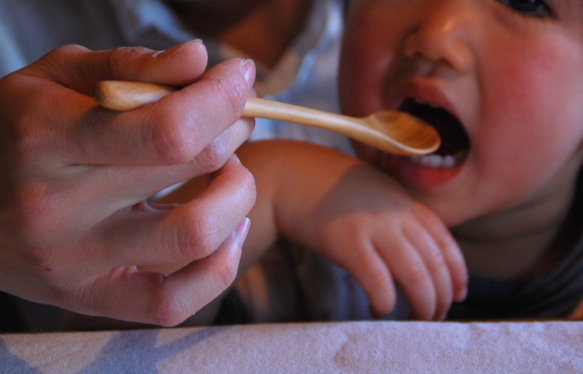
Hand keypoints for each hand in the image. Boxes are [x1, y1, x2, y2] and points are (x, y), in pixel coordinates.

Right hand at [0, 41, 256, 325]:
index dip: (221, 99)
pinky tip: (230, 233)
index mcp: (45, 137)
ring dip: (236, 195)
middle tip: (231, 119)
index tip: (239, 77)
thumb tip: (200, 60)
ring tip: (229, 172)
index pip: (167, 127)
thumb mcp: (57, 78)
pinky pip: (173, 303)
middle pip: (190, 167)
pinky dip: (220, 269)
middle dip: (232, 131)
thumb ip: (130, 66)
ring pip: (195, 237)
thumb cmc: (16, 128)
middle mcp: (57, 206)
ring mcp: (74, 260)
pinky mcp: (90, 298)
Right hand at [246, 140, 466, 320]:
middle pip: (435, 264)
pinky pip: (378, 281)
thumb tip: (416, 249)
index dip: (457, 274)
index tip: (458, 294)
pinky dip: (385, 302)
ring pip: (415, 276)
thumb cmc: (331, 186)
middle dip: (441, 296)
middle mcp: (396, 214)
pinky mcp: (347, 242)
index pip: (446, 243)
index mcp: (405, 202)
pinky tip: (379, 309)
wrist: (292, 174)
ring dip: (422, 305)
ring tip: (417, 319)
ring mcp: (373, 227)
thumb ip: (399, 214)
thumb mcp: (376, 191)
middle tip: (434, 316)